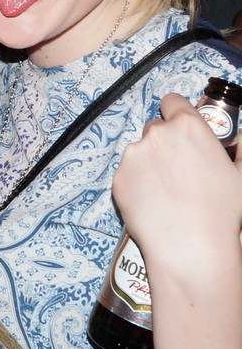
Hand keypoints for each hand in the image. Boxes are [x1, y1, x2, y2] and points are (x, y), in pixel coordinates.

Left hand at [113, 93, 241, 270]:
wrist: (191, 248)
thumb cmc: (222, 212)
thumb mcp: (241, 174)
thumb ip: (239, 148)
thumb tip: (239, 136)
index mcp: (188, 126)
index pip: (172, 101)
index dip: (176, 112)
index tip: (178, 128)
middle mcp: (157, 134)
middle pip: (155, 128)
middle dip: (164, 143)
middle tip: (176, 170)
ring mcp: (133, 155)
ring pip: (139, 152)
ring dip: (148, 164)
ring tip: (165, 192)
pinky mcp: (118, 178)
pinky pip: (127, 174)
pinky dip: (135, 184)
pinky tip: (151, 203)